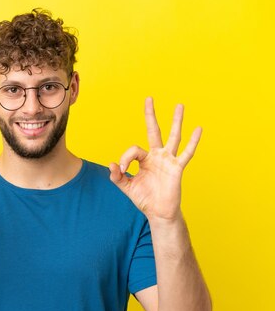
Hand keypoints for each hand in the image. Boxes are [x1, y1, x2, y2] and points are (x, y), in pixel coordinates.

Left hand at [109, 97, 201, 222]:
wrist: (158, 212)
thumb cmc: (144, 198)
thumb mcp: (126, 187)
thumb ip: (117, 176)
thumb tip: (111, 164)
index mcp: (144, 159)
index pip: (134, 149)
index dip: (125, 157)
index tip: (122, 169)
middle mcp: (157, 156)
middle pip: (154, 131)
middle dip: (151, 115)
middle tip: (149, 98)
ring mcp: (168, 160)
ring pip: (173, 137)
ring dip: (176, 121)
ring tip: (179, 105)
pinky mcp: (177, 168)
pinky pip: (187, 153)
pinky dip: (193, 141)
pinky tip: (198, 128)